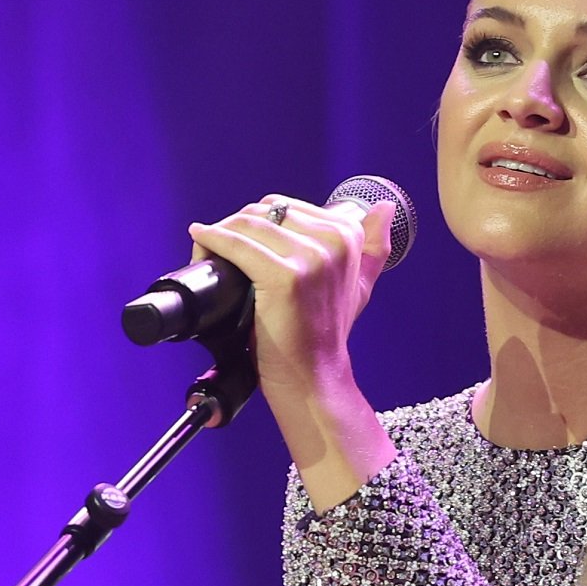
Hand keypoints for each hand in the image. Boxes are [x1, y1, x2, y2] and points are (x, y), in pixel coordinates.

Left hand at [186, 194, 396, 398]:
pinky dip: (212, 241)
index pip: (287, 207)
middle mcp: (335, 241)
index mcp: (349, 236)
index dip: (259, 221)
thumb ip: (373, 248)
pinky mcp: (285, 277)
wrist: (313, 378)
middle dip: (237, 225)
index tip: (245, 242)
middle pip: (266, 211)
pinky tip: (201, 242)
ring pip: (250, 225)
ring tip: (208, 252)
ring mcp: (312, 258)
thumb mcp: (359, 287)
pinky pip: (238, 245)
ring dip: (220, 233)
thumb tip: (385, 208)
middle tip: (220, 249)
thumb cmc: (325, 335)